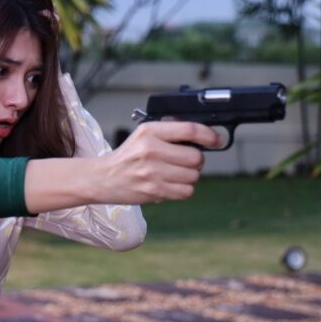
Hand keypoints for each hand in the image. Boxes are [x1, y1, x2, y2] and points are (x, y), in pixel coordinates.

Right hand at [91, 121, 221, 203]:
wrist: (103, 178)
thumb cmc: (128, 157)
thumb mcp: (144, 135)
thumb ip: (169, 132)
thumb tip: (203, 136)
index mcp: (150, 131)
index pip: (190, 130)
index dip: (210, 135)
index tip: (217, 140)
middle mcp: (151, 150)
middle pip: (196, 157)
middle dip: (196, 161)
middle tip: (186, 162)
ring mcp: (152, 172)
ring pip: (193, 176)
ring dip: (190, 177)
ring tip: (175, 175)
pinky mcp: (154, 190)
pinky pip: (186, 192)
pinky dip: (183, 190)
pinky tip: (171, 185)